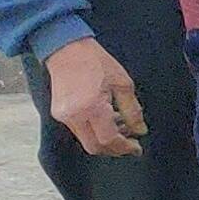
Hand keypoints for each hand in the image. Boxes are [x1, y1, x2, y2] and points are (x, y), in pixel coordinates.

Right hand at [43, 39, 141, 157]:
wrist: (66, 50)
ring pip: (86, 140)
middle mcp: (74, 116)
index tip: (137, 148)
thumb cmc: (96, 62)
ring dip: (105, 140)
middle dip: (115, 149)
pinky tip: (107, 119)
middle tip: (131, 143)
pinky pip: (79, 131)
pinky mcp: (58, 114)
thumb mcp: (123, 84)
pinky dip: (95, 131)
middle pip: (95, 147)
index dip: (125, 148)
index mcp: (91, 108)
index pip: (109, 140)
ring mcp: (63, 116)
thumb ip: (132, 111)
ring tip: (122, 126)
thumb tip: (140, 130)